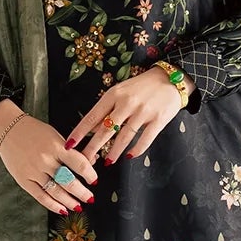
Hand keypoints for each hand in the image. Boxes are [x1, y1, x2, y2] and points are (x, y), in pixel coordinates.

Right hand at [0, 108, 99, 215]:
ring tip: (78, 206)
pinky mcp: (24, 180)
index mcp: (56, 146)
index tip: (94, 180)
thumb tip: (91, 161)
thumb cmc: (34, 131)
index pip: (79, 164)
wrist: (7, 128)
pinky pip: (41, 196)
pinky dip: (53, 205)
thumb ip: (72, 150)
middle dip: (82, 192)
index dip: (90, 174)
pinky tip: (62, 209)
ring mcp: (34, 171)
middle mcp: (45, 159)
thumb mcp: (55, 135)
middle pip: (69, 181)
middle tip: (90, 198)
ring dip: (70, 201)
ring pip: (56, 191)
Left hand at [66, 64, 189, 166]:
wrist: (170, 78)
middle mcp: (127, 103)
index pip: (92, 116)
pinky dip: (137, 149)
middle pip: (106, 129)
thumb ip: (107, 109)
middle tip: (85, 160)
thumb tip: (92, 128)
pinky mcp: (158, 119)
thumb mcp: (120, 92)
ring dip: (115, 151)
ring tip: (108, 162)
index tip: (70, 145)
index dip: (80, 132)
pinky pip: (145, 138)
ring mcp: (143, 111)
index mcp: (114, 94)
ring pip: (125, 136)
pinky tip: (129, 156)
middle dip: (93, 147)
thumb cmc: (142, 86)